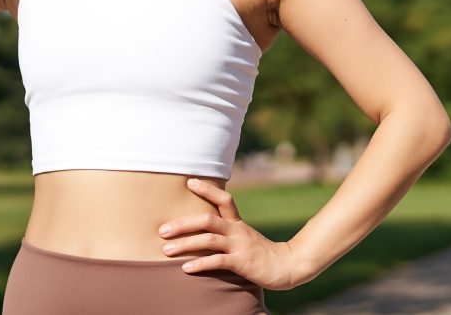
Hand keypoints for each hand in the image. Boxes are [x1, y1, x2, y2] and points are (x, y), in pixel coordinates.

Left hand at [159, 178, 299, 290]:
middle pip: (207, 219)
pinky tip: (185, 268)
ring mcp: (240, 246)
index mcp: (238, 223)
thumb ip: (228, 233)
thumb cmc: (262, 253)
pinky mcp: (242, 263)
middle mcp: (238, 230)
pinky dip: (200, 264)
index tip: (189, 182)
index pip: (224, 199)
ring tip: (166, 250)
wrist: (287, 267)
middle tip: (162, 230)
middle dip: (182, 224)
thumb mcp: (245, 237)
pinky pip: (218, 261)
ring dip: (185, 244)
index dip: (207, 189)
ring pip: (208, 240)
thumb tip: (204, 232)